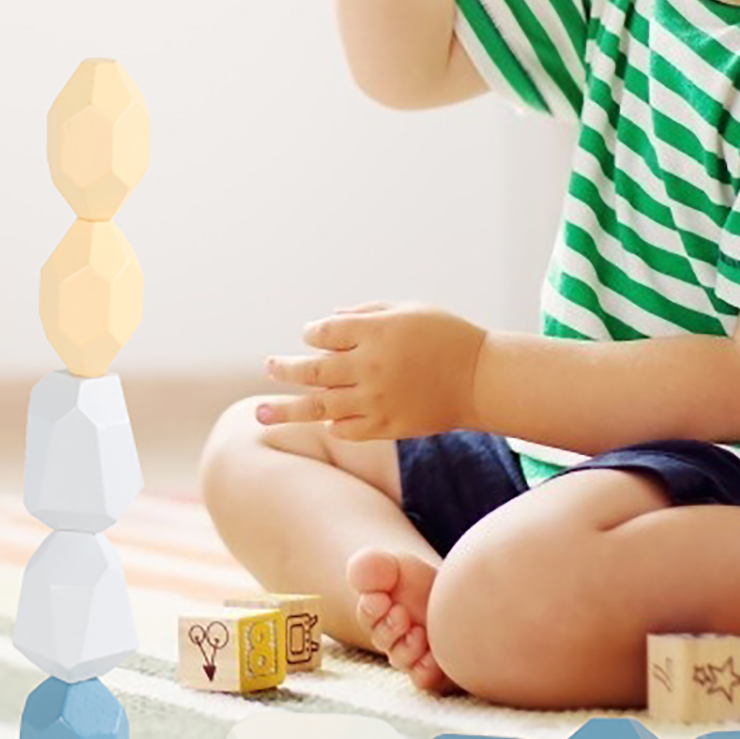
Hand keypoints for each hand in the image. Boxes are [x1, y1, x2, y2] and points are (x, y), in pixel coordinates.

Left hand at [257, 302, 486, 439]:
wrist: (480, 378)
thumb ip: (366, 313)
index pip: (324, 332)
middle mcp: (371, 366)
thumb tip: (328, 321)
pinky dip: (331, 423)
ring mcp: (376, 399)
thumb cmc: (446, 336)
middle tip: (270, 366)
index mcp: (376, 331)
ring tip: (259, 413)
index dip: (313, 333)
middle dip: (285, 368)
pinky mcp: (386, 426)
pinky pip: (345, 429)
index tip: (315, 335)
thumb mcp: (408, 310)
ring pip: (319, 406)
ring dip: (286, 409)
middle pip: (312, 369)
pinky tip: (324, 418)